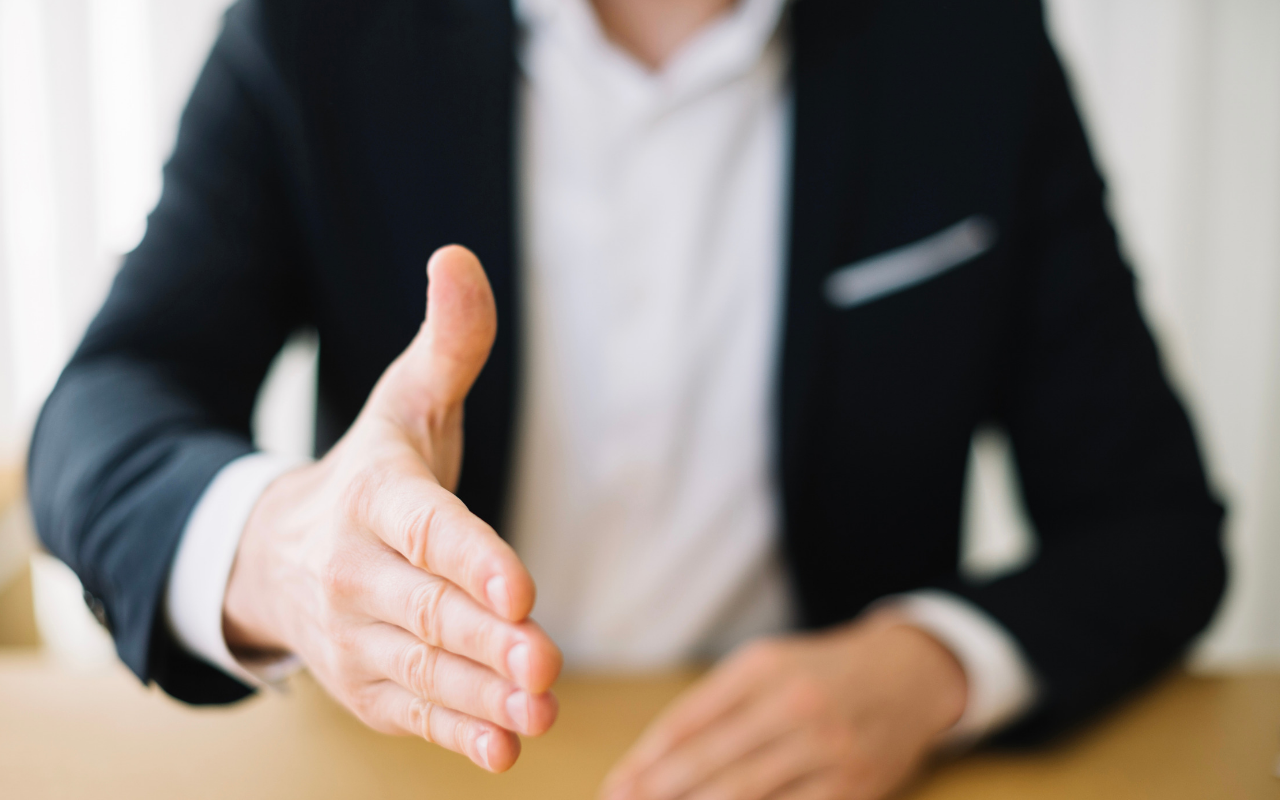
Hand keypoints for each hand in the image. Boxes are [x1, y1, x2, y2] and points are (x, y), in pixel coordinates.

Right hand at [223, 245, 561, 771]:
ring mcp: (355, 635)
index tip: (517, 583)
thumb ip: (447, 345)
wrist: (280, 555)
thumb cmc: (371, 475)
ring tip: (538, 708)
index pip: (424, 525)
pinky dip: (455, 732)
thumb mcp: (406, 405)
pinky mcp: (366, 686)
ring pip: (423, 667)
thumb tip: (457, 256)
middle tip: (542, 658)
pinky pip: (411, 712)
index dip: (468, 555)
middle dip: (484, 637)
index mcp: (374, 496)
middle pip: (427, 607)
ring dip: (480, 692)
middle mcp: (356, 569)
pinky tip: (504, 749)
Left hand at [599, 614, 967, 799]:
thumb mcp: (765, 668)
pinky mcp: (852, 787)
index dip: (645, 759)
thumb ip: (712, 707)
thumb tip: (650, 761)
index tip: (615, 786)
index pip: (689, 720)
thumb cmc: (817, 674)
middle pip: (710, 761)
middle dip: (659, 792)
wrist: (907, 678)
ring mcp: (827, 747)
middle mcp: (795, 704)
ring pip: (745, 793)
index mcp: (763, 668)